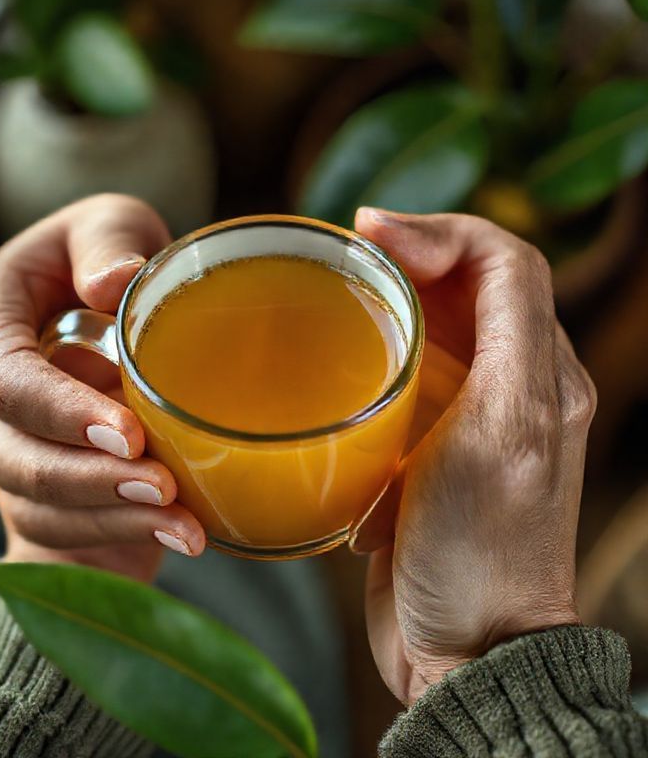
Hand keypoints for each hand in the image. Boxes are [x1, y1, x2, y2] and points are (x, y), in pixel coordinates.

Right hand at [0, 195, 205, 582]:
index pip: (6, 377)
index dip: (61, 410)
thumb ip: (107, 242)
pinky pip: (60, 529)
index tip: (127, 433)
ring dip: (112, 516)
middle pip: (16, 454)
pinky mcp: (36, 487)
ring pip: (38, 503)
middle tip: (163, 486)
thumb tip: (111, 282)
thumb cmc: (111, 266)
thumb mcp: (112, 226)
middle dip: (91, 478)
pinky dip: (119, 535)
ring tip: (181, 522)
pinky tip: (177, 533)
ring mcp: (5, 446)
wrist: (114, 325)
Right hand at [354, 209, 594, 705]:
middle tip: (344, 256)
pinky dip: (370, 360)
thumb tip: (436, 251)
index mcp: (541, 372)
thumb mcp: (506, 429)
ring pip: (431, 330)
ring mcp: (470, 419)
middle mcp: (514, 386)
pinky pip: (404, 382)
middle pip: (466, 286)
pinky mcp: (429, 449)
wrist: (464, 647)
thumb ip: (501, 330)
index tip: (368, 231)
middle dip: (407, 258)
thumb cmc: (481, 550)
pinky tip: (335, 369)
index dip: (438, 229)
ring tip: (334, 297)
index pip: (503, 259)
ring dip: (386, 305)